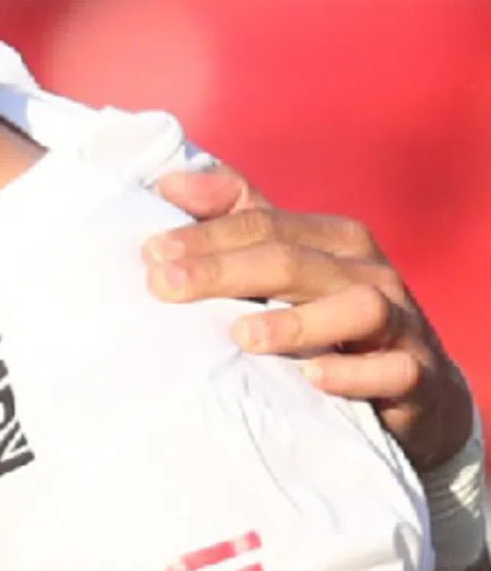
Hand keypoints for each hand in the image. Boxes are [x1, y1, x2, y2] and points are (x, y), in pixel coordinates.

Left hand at [144, 164, 475, 471]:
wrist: (413, 386)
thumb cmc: (327, 315)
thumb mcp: (285, 264)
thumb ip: (234, 219)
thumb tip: (168, 183)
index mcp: (333, 238)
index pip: (262, 224)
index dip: (205, 236)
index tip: (150, 252)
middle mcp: (369, 271)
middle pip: (294, 261)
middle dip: (224, 271)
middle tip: (165, 287)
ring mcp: (401, 323)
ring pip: (357, 307)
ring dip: (296, 322)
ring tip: (241, 335)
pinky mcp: (419, 375)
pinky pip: (395, 370)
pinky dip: (354, 373)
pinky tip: (312, 377)